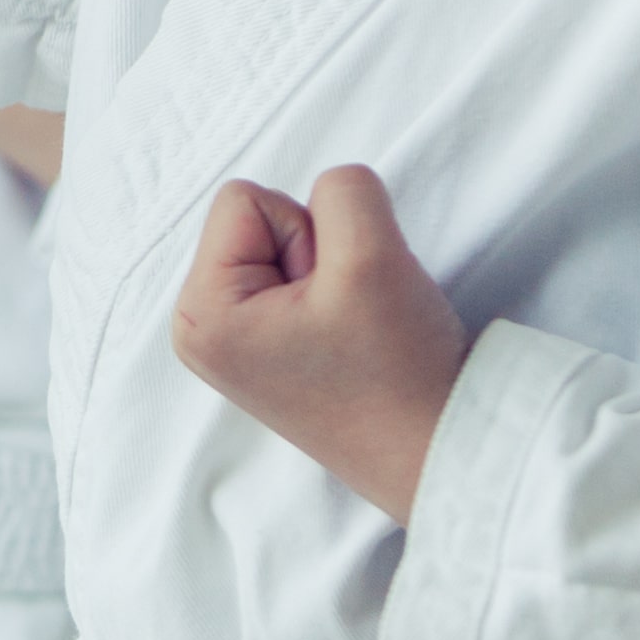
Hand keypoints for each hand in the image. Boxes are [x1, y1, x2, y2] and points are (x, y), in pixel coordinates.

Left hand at [167, 164, 470, 519]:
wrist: (439, 452)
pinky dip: (339, 295)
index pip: (245, 197)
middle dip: (319, 251)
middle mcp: (202, 330)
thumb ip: (343, 190)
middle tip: (348, 316)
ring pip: (291, 246)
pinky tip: (352, 342)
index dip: (307, 230)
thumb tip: (331, 188)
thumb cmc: (399, 372)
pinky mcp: (273, 349)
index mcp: (201, 311)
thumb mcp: (371, 253)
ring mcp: (237, 342)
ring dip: (335, 273)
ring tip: (354, 331)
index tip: (332, 295)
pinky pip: (304, 279)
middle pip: (261, 220)